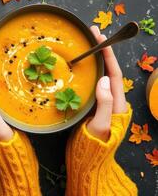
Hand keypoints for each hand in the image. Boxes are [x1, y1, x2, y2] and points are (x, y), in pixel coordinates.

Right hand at [86, 26, 127, 141]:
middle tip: (92, 34)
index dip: (108, 55)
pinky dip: (86, 72)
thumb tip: (104, 79)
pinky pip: (90, 84)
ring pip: (99, 76)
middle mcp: (111, 100)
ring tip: (86, 45)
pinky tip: (78, 66)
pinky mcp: (90, 106)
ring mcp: (100, 103)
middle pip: (109, 71)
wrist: (88, 161)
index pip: (114, 73)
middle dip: (103, 51)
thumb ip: (104, 104)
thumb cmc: (94, 146)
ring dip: (95, 59)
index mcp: (116, 103)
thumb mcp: (100, 126)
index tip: (100, 39)